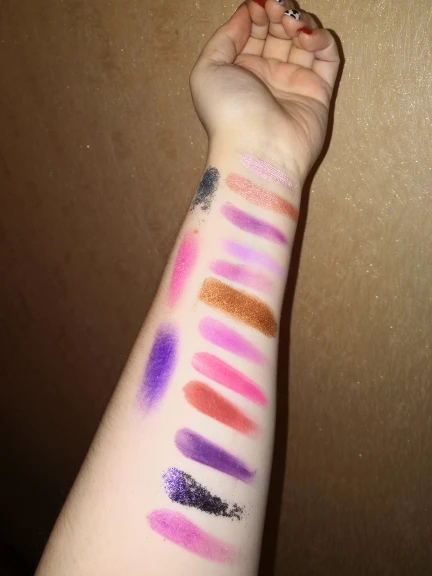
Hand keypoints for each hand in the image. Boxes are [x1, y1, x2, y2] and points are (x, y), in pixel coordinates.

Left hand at [190, 0, 340, 180]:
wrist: (257, 150)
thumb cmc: (228, 113)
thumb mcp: (207, 70)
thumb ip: (224, 38)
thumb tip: (246, 13)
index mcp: (240, 71)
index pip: (252, 30)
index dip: (255, 11)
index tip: (256, 3)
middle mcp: (267, 76)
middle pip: (278, 31)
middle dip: (278, 11)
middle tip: (276, 4)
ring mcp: (294, 83)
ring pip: (303, 40)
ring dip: (298, 22)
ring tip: (289, 21)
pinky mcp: (319, 92)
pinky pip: (327, 58)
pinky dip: (321, 40)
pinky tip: (306, 37)